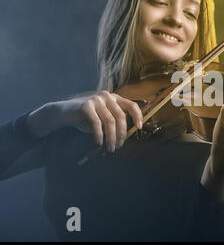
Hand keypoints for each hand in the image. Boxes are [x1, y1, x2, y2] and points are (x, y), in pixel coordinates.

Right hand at [27, 91, 142, 152]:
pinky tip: (99, 143)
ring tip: (110, 148)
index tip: (139, 127)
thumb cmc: (86, 118)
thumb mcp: (103, 119)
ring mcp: (96, 100)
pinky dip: (99, 135)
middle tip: (119, 146)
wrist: (64, 113)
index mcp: (114, 98)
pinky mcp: (86, 106)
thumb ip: (114, 123)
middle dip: (121, 134)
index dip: (138, 116)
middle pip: (121, 117)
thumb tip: (124, 137)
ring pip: (110, 122)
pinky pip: (96, 123)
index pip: (131, 105)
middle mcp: (107, 96)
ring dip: (111, 138)